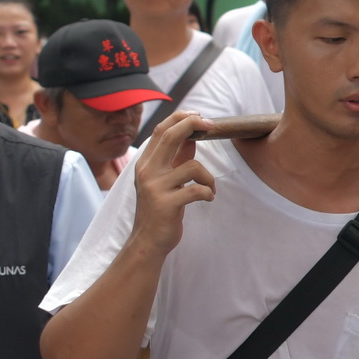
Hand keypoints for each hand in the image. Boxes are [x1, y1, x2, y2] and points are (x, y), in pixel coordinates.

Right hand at [129, 112, 214, 256]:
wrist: (147, 242)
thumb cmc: (160, 210)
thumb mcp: (164, 181)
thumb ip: (175, 159)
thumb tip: (192, 136)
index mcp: (146, 163)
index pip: (161, 130)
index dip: (180, 118)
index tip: (199, 116)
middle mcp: (147, 171)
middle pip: (171, 136)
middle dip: (194, 125)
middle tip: (212, 126)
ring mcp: (155, 187)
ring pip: (192, 166)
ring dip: (209, 177)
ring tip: (210, 189)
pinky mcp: (166, 204)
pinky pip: (197, 190)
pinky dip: (208, 193)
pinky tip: (208, 199)